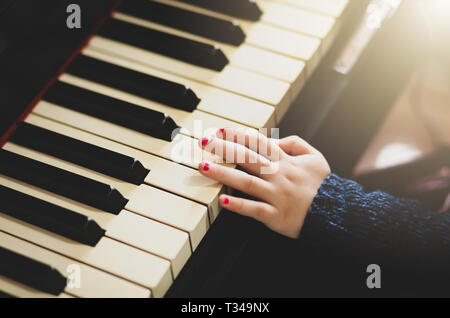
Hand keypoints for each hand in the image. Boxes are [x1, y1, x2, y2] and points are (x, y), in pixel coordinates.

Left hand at [198, 128, 330, 238]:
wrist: (336, 214)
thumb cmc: (323, 185)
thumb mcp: (315, 158)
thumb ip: (295, 144)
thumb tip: (274, 140)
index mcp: (287, 162)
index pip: (259, 143)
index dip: (239, 135)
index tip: (221, 130)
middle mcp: (279, 176)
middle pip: (248, 159)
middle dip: (224, 149)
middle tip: (204, 143)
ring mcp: (276, 196)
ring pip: (246, 182)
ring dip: (223, 174)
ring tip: (203, 167)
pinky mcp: (276, 216)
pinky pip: (255, 210)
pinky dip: (239, 206)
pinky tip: (222, 202)